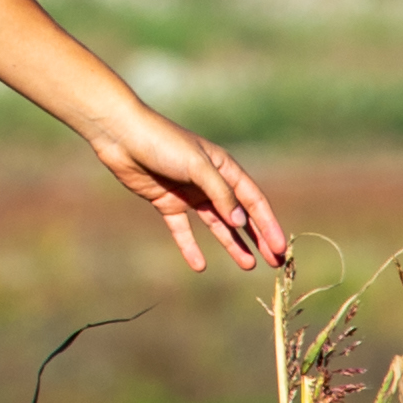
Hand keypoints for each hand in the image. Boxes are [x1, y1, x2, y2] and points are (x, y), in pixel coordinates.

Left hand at [87, 108, 285, 273]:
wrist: (121, 136)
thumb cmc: (163, 144)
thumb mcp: (198, 167)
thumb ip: (220, 194)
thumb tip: (241, 222)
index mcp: (224, 168)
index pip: (253, 201)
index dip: (268, 224)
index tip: (281, 247)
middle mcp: (210, 182)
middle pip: (239, 215)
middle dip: (258, 238)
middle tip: (274, 262)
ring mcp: (189, 193)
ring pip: (216, 225)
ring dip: (232, 244)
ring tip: (248, 265)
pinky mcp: (166, 202)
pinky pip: (183, 230)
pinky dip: (190, 247)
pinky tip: (199, 266)